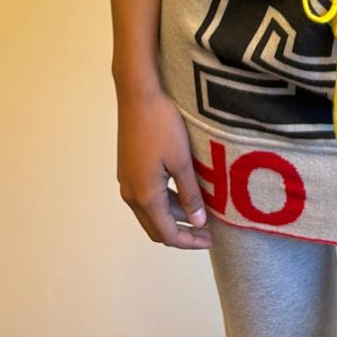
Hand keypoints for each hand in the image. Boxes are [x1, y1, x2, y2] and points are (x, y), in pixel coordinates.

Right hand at [116, 86, 212, 249]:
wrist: (138, 95)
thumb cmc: (162, 126)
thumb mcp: (182, 161)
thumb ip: (190, 195)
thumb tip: (197, 223)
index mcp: (145, 196)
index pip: (167, 234)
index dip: (189, 242)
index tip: (210, 240)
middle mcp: (131, 194)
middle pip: (155, 228)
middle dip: (180, 234)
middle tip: (205, 232)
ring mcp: (127, 180)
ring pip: (150, 212)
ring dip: (172, 216)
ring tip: (198, 212)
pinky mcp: (128, 168)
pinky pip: (146, 196)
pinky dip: (164, 202)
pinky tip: (182, 192)